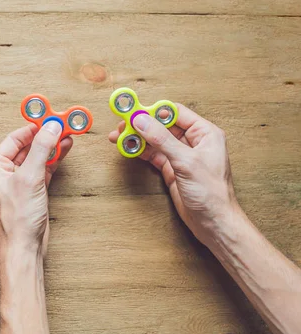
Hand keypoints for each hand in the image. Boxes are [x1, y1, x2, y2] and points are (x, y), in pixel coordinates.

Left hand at [0, 122, 72, 257]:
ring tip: (68, 133)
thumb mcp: (30, 178)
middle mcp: (3, 174)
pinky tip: (65, 149)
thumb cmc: (16, 220)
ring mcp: (18, 183)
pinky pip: (43, 169)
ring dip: (52, 146)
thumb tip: (52, 127)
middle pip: (26, 146)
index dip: (33, 127)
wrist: (23, 249)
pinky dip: (54, 160)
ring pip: (36, 157)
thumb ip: (41, 150)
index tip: (50, 117)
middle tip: (63, 123)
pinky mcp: (31, 192)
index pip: (14, 139)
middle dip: (45, 135)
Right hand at [108, 104, 240, 247]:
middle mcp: (194, 142)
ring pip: (156, 141)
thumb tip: (142, 121)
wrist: (213, 222)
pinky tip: (129, 149)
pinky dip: (141, 152)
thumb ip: (162, 139)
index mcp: (205, 134)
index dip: (154, 111)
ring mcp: (182, 156)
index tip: (134, 111)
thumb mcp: (186, 161)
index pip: (175, 113)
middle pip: (163, 126)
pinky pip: (154, 155)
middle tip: (122, 125)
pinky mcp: (173, 169)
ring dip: (138, 139)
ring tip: (120, 138)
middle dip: (142, 125)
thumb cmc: (212, 194)